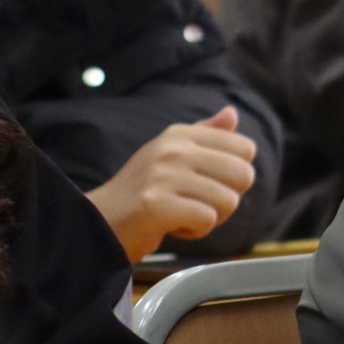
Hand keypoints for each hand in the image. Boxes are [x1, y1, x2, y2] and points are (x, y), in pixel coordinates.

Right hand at [86, 106, 256, 260]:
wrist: (97, 223)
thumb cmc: (142, 192)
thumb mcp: (171, 154)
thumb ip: (206, 134)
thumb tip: (232, 112)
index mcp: (180, 134)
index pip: (245, 148)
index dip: (235, 175)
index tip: (207, 183)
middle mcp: (173, 149)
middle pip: (244, 175)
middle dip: (228, 198)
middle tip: (198, 204)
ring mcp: (163, 176)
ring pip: (229, 201)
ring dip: (211, 218)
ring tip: (182, 215)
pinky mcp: (156, 205)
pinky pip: (208, 219)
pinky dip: (196, 231)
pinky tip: (173, 227)